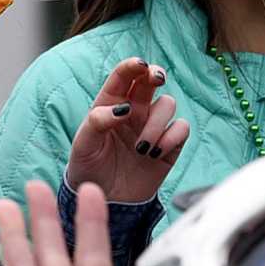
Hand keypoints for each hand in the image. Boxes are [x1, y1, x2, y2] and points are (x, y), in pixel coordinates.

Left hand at [65, 57, 189, 203]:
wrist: (105, 200)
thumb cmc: (89, 168)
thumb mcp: (83, 145)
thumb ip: (97, 122)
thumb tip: (123, 109)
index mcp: (110, 105)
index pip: (123, 77)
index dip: (132, 66)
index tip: (138, 66)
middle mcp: (134, 111)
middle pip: (151, 81)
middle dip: (156, 74)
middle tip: (156, 79)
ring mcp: (152, 127)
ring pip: (167, 105)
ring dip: (156, 122)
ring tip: (141, 147)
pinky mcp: (169, 145)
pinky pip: (181, 128)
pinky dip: (172, 137)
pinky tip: (155, 153)